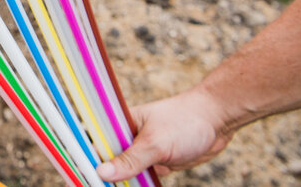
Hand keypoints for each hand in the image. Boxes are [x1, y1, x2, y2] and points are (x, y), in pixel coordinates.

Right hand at [96, 88, 234, 181]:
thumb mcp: (155, 143)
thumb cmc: (185, 121)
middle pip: (108, 159)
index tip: (83, 173)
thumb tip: (103, 173)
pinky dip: (137, 185)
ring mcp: (143, 150)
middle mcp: (129, 136)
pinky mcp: (156, 162)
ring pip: (125, 171)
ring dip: (121, 182)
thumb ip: (130, 160)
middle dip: (104, 174)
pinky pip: (141, 178)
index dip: (87, 157)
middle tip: (96, 184)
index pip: (96, 141)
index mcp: (122, 122)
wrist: (217, 121)